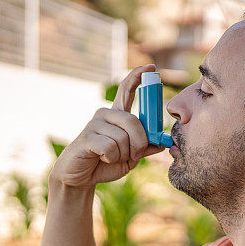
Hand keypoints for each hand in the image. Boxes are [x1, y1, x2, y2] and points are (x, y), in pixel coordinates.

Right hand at [50, 64, 166, 187]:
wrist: (81, 178)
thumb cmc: (106, 164)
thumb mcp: (131, 156)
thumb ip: (145, 147)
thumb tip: (163, 142)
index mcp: (117, 116)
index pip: (127, 90)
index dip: (138, 77)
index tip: (151, 68)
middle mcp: (106, 114)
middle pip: (133, 122)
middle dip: (139, 143)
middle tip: (133, 155)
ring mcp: (95, 124)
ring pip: (123, 138)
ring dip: (124, 154)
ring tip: (112, 158)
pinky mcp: (87, 137)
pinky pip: (111, 147)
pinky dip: (112, 158)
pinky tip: (102, 158)